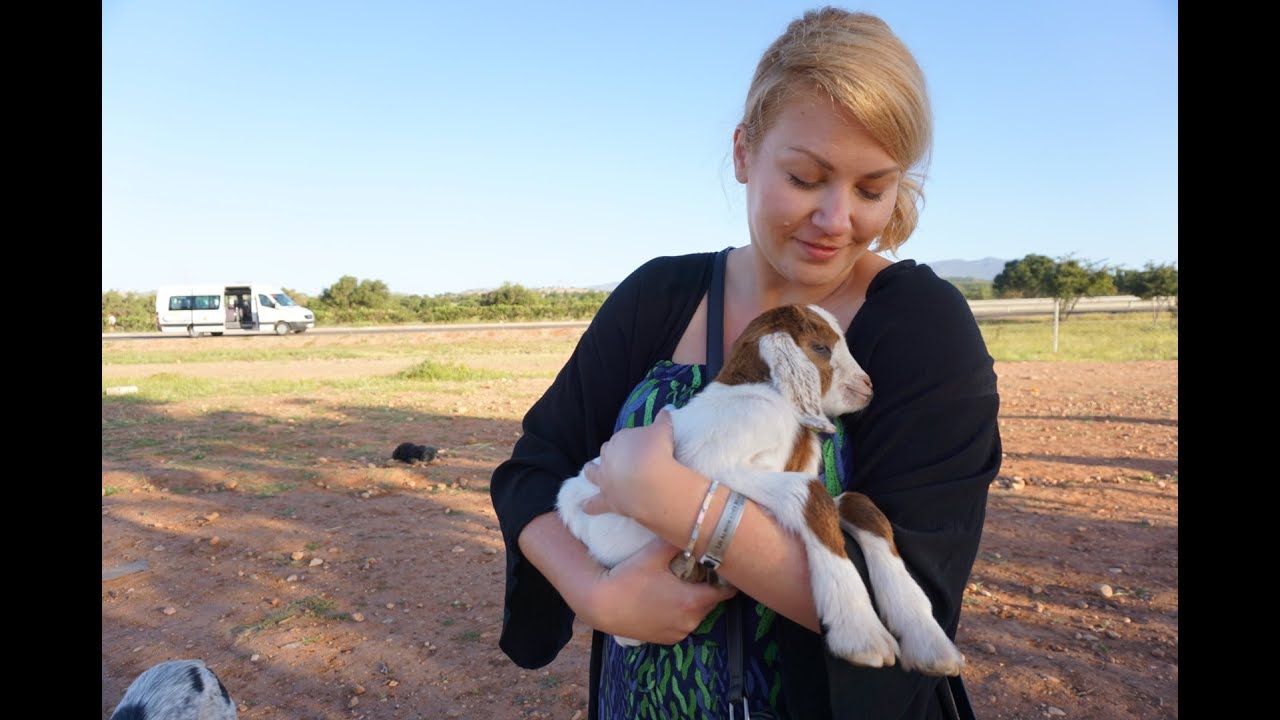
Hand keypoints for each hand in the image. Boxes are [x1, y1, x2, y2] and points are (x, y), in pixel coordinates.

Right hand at [580, 537, 736, 644]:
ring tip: (681, 585)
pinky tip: (667, 601)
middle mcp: (691, 621)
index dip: (725, 579)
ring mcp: (679, 633)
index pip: (725, 592)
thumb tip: (694, 523)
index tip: (720, 567)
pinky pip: (683, 625)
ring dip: (694, 602)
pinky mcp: (667, 640)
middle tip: (699, 572)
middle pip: (711, 602)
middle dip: (707, 588)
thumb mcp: (655, 553)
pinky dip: (680, 614)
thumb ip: (677, 539)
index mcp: (694, 600)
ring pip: (697, 614)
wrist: (602, 605)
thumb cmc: (629, 577)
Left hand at [582, 409, 677, 519]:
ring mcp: (605, 479)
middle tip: (621, 458)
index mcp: (620, 440)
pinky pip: (595, 503)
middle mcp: (608, 458)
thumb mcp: (663, 430)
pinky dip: (589, 506)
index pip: (622, 438)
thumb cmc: (657, 451)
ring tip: (589, 470)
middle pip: (607, 453)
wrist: (651, 480)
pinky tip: (584, 507)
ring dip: (591, 470)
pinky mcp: (607, 499)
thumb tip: (667, 409)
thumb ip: (663, 419)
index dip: (630, 443)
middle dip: (611, 454)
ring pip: (592, 472)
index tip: (640, 446)